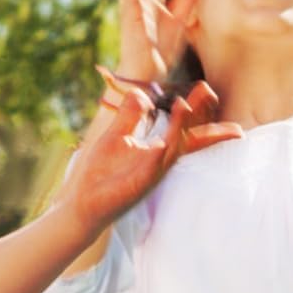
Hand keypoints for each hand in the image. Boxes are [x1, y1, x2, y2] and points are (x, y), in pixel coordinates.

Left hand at [62, 81, 241, 229]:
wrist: (83, 203)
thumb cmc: (100, 173)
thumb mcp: (116, 136)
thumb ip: (129, 115)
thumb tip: (142, 93)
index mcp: (157, 150)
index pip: (184, 128)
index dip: (197, 110)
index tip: (206, 89)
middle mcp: (160, 161)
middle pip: (189, 138)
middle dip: (201, 117)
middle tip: (209, 92)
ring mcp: (152, 173)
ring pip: (172, 147)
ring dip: (179, 126)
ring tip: (183, 103)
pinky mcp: (139, 183)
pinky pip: (152, 166)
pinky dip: (157, 153)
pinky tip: (160, 142)